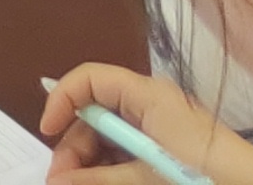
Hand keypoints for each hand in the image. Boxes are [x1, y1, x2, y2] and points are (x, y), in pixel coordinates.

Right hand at [41, 67, 252, 184]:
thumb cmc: (204, 175)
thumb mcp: (146, 177)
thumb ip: (99, 178)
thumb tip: (56, 182)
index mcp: (145, 95)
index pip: (89, 79)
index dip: (63, 101)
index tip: (48, 132)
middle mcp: (150, 102)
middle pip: (95, 114)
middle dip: (74, 147)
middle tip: (62, 182)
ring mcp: (161, 126)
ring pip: (110, 138)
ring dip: (91, 164)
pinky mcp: (169, 148)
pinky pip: (128, 152)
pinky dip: (113, 170)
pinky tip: (105, 184)